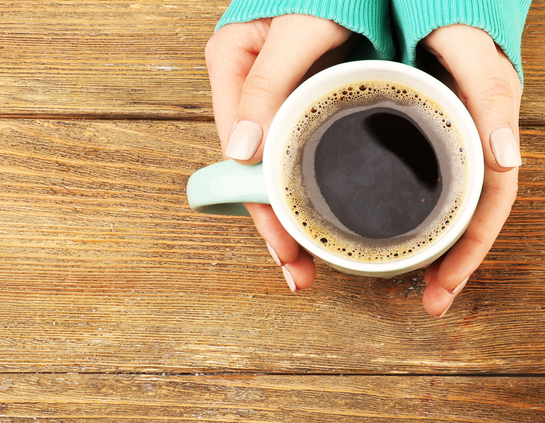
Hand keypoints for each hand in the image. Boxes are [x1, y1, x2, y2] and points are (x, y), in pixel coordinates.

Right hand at [205, 15, 355, 292]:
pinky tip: (312, 227)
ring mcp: (269, 101)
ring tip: (303, 267)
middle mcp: (246, 88)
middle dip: (276, 226)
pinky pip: (290, 159)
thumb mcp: (300, 29)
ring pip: (270, 173)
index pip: (240, 153)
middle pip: (254, 172)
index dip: (263, 204)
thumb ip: (271, 82)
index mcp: (233, 65)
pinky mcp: (296, 108)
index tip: (286, 245)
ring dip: (286, 221)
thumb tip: (245, 151)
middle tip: (298, 271)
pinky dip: (300, 194)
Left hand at [419, 25, 521, 316]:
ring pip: (451, 206)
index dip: (472, 249)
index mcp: (491, 131)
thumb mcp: (476, 53)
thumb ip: (493, 96)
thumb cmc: (458, 14)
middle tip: (432, 303)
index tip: (447, 287)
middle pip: (470, 216)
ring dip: (436, 249)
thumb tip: (508, 160)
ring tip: (420, 286)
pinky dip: (417, 215)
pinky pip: (427, 185)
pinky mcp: (426, 133)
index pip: (491, 204)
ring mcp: (451, 141)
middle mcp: (475, 143)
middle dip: (454, 264)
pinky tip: (397, 232)